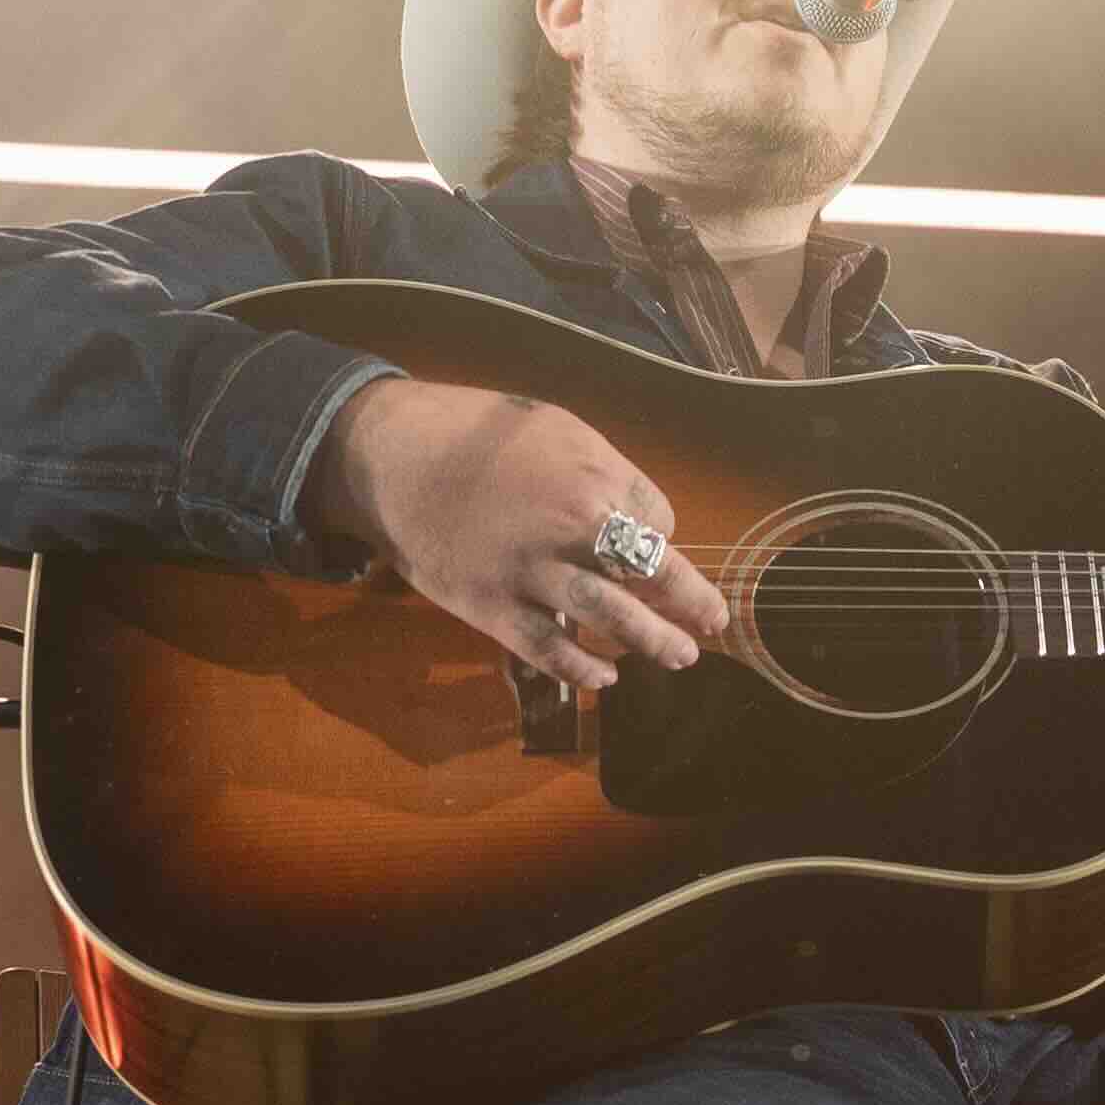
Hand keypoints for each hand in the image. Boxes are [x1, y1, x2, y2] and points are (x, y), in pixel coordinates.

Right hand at [311, 377, 733, 691]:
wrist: (392, 458)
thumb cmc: (474, 434)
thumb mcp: (553, 427)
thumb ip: (603, 470)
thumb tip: (642, 518)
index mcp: (590, 476)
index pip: (656, 518)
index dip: (664, 535)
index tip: (658, 545)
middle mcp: (570, 527)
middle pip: (649, 573)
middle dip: (688, 602)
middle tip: (712, 624)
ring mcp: (530, 572)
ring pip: (608, 617)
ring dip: (651, 641)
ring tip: (680, 656)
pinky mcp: (491, 606)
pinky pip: (547, 649)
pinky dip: (581, 668)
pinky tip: (605, 676)